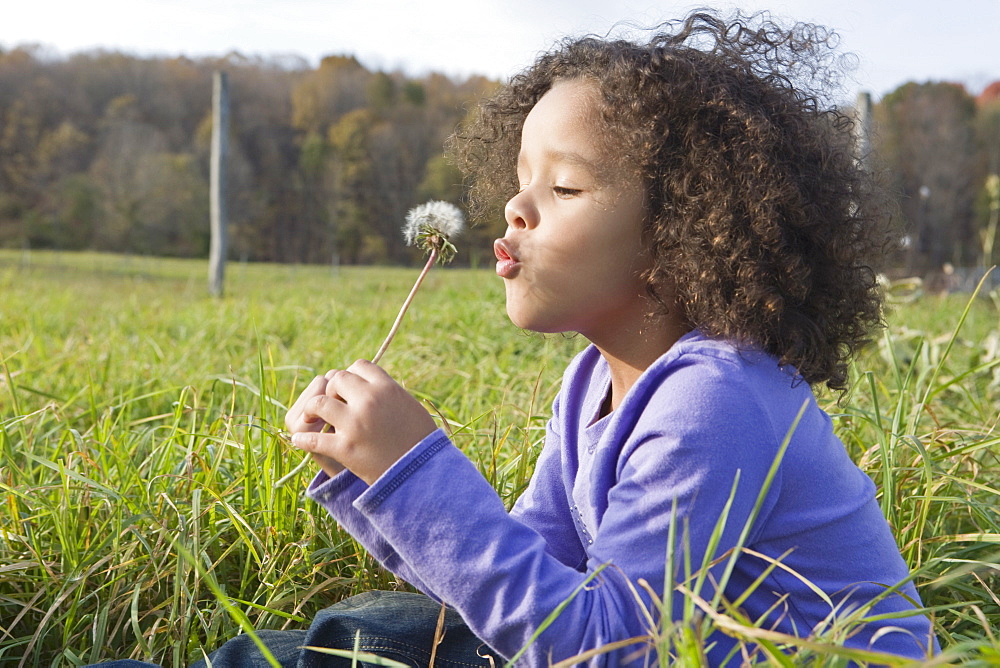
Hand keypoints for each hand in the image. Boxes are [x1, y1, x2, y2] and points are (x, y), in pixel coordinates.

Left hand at [292, 360, 436, 484]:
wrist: (423, 473)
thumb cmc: (420, 440)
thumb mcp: (409, 406)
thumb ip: (388, 392)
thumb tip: (368, 384)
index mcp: (387, 387)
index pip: (359, 366)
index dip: (352, 375)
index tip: (349, 389)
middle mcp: (369, 401)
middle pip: (337, 379)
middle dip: (332, 389)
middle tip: (332, 402)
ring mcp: (355, 424)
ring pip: (319, 403)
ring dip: (312, 410)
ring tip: (312, 418)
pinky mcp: (345, 449)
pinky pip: (314, 439)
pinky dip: (303, 440)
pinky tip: (299, 441)